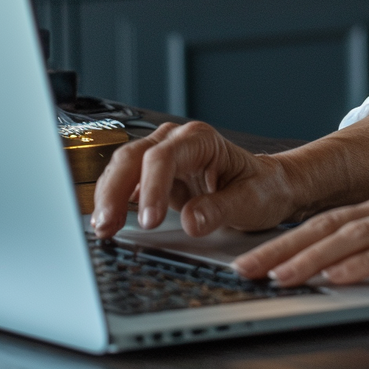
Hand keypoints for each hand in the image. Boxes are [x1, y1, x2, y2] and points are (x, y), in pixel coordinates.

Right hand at [90, 120, 297, 239]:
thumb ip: (221, 210)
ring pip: (122, 168)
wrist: (266, 187)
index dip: (151, 188)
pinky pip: (124, 183)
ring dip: (107, 197)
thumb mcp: (250, 201)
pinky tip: (106, 223)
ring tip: (102, 229)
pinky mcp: (153, 177)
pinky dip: (111, 201)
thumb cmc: (261, 188)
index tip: (149, 220)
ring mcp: (161, 157)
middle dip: (115, 191)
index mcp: (200, 140)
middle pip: (133, 158)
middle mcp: (176, 142)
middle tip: (108, 226)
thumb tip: (192, 221)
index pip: (164, 158)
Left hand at [232, 185, 368, 285]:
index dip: (289, 238)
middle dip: (280, 247)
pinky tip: (334, 276)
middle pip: (328, 225)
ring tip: (273, 277)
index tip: (255, 257)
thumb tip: (351, 272)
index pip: (331, 220)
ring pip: (350, 237)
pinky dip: (358, 264)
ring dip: (306, 258)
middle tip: (241, 268)